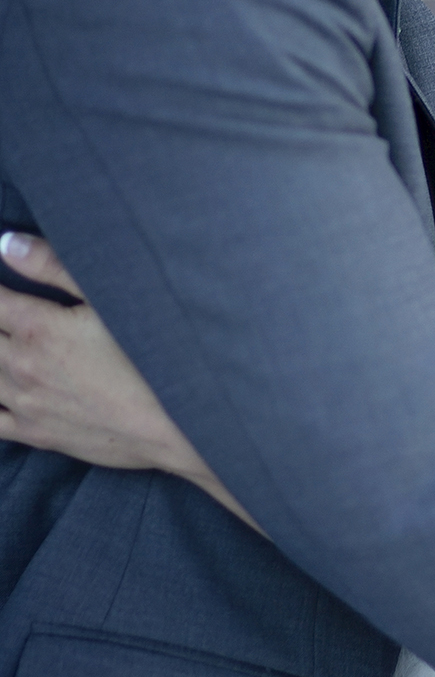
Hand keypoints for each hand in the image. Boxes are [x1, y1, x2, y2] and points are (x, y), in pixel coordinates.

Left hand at [0, 233, 262, 532]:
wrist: (174, 426)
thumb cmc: (150, 357)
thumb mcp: (109, 299)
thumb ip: (54, 268)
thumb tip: (7, 243)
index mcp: (37, 327)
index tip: (0, 278)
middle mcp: (21, 365)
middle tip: (7, 316)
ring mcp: (25, 403)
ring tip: (7, 346)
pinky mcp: (37, 433)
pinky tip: (2, 389)